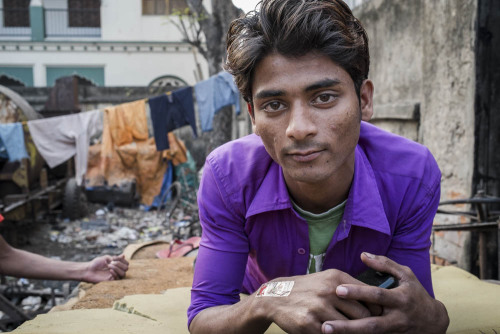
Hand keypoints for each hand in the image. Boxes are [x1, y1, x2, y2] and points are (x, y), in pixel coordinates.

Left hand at [82, 254, 128, 282]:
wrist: (88, 270)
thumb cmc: (96, 263)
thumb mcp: (106, 258)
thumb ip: (115, 258)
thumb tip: (123, 255)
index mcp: (116, 265)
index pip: (126, 263)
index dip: (122, 260)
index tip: (114, 257)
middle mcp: (116, 271)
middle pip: (126, 268)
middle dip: (120, 263)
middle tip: (111, 262)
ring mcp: (114, 276)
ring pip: (123, 274)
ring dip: (117, 268)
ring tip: (109, 266)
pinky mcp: (110, 281)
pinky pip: (117, 278)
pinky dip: (115, 273)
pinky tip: (110, 270)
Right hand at [258, 269, 379, 333]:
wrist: (276, 296)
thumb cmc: (307, 289)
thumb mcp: (327, 280)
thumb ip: (350, 287)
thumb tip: (375, 298)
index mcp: (337, 278)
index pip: (369, 296)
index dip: (376, 310)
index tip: (378, 317)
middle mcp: (329, 291)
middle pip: (362, 315)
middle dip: (367, 326)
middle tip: (367, 331)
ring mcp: (319, 307)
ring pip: (349, 328)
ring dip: (351, 332)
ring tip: (353, 332)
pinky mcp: (309, 324)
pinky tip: (332, 332)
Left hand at [321, 253, 448, 333]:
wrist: (434, 322)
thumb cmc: (415, 293)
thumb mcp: (406, 275)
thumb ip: (385, 264)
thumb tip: (363, 255)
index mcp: (400, 299)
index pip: (377, 296)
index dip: (358, 293)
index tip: (338, 289)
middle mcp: (397, 319)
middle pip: (370, 325)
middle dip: (348, 326)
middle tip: (326, 324)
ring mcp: (393, 332)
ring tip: (326, 331)